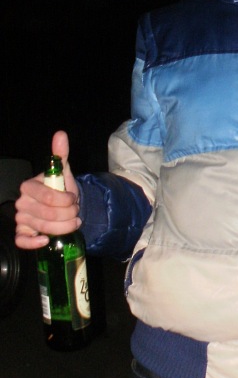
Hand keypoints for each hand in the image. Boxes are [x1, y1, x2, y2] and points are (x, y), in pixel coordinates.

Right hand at [15, 130, 81, 250]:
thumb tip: (60, 134)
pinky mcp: (22, 233)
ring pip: (44, 228)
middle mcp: (22, 203)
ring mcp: (21, 219)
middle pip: (49, 214)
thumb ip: (60, 154)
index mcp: (29, 187)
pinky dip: (34, 243)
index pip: (49, 197)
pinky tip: (47, 240)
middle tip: (76, 211)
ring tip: (73, 222)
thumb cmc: (61, 189)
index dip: (66, 200)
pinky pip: (22, 241)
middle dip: (69, 214)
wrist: (63, 206)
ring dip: (64, 227)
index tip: (74, 198)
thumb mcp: (63, 171)